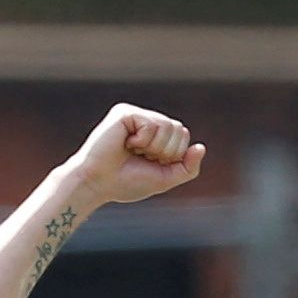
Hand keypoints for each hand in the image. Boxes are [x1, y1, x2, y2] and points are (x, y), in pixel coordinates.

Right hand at [62, 101, 203, 209]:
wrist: (97, 184)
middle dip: (165, 151)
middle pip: (179, 129)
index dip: (173, 155)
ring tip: (133, 151)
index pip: (183, 135)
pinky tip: (125, 144)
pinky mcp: (125, 113)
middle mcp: (147, 121)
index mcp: (156, 135)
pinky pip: (151, 124)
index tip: (150, 163)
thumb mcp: (165, 179)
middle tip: (141, 157)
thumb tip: (201, 147)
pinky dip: (142, 141)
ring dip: (154, 147)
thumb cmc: (126, 183)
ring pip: (168, 126)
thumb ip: (187, 167)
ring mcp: (135, 115)